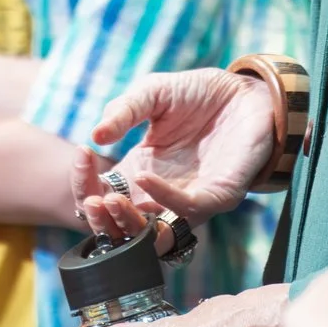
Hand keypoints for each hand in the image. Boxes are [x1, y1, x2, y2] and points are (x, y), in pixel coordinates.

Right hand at [75, 68, 276, 238]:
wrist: (246, 90)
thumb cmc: (198, 95)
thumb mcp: (152, 94)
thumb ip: (123, 111)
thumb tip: (96, 136)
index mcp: (140, 174)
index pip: (103, 199)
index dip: (85, 186)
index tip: (82, 155)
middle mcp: (162, 196)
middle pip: (123, 231)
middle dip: (101, 222)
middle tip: (91, 199)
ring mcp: (190, 200)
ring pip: (154, 237)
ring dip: (128, 224)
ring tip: (111, 199)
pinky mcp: (219, 196)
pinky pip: (188, 211)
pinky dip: (164, 198)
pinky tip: (146, 177)